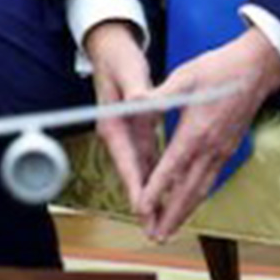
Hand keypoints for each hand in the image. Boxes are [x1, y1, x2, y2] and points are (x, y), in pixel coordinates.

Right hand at [85, 20, 158, 212]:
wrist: (110, 48)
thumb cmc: (118, 58)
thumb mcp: (127, 70)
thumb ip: (136, 89)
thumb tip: (139, 103)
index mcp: (113, 122)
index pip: (126, 160)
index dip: (136, 185)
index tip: (143, 208)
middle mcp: (118, 133)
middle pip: (134, 173)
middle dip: (145, 203)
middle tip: (155, 231)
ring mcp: (126, 134)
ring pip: (143, 171)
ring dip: (152, 197)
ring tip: (163, 223)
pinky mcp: (137, 131)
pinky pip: (149, 160)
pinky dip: (159, 179)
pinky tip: (170, 194)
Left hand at [136, 27, 279, 242]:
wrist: (255, 70)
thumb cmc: (218, 70)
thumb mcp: (185, 75)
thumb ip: (160, 95)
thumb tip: (135, 102)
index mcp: (196, 131)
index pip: (172, 167)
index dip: (156, 189)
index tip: (142, 208)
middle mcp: (211, 147)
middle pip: (188, 189)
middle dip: (171, 214)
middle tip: (155, 236)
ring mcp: (222, 151)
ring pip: (202, 189)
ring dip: (185, 212)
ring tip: (169, 230)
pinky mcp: (228, 150)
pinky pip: (210, 180)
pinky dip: (197, 197)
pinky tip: (188, 205)